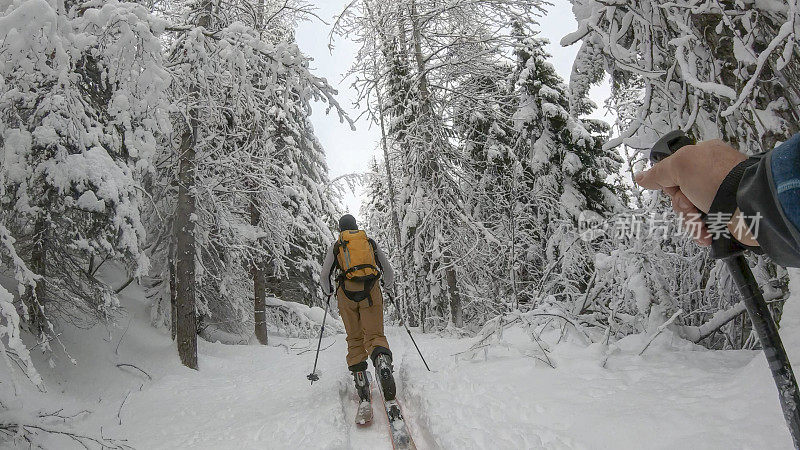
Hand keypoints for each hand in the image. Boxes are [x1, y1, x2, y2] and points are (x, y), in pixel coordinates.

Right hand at [634, 139, 756, 245]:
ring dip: (690, 221)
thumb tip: (641, 176)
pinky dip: (701, 231)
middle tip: (691, 203)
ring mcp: (717, 196)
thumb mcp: (682, 165)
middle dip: (681, 205)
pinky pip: (702, 225)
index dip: (669, 183)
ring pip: (689, 212)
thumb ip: (659, 171)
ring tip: (702, 223)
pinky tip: (706, 232)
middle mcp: (710, 175)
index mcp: (703, 156)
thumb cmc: (721, 181)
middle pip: (679, 194)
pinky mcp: (724, 215)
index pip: (672, 171)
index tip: (674, 187)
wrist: (751, 208)